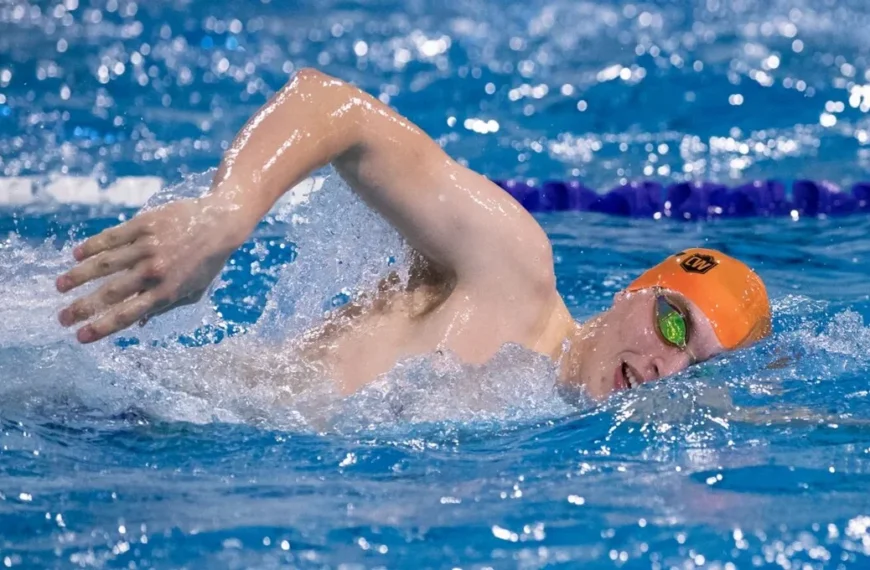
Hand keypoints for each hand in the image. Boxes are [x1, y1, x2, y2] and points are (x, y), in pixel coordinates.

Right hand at [56, 196, 244, 342]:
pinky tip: (76, 255)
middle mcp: (154, 271)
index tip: (80, 336)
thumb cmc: (208, 262)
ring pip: (104, 264)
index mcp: (167, 292)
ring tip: (60, 286)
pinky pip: (112, 237)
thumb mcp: (193, 291)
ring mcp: (148, 247)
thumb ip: (164, 307)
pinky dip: (92, 247)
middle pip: (110, 293)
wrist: (221, 222)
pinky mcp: (144, 224)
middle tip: (61, 318)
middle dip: (82, 308)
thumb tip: (137, 324)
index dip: (101, 327)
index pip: (127, 315)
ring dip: (78, 276)